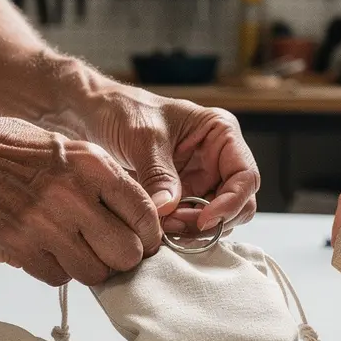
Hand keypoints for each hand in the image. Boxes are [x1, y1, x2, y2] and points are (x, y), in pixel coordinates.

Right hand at [0, 116, 161, 286]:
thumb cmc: (20, 152)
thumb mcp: (74, 151)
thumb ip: (109, 185)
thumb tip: (142, 226)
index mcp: (94, 166)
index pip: (144, 215)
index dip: (148, 236)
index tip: (142, 241)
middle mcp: (73, 195)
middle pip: (126, 252)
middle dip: (123, 257)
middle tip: (110, 251)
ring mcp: (44, 224)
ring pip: (95, 273)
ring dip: (90, 268)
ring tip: (76, 249)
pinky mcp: (19, 247)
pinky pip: (58, 278)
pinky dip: (58, 270)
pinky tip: (47, 250)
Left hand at [85, 88, 259, 234]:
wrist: (94, 115)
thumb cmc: (123, 110)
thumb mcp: (143, 137)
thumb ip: (159, 173)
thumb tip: (169, 209)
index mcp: (220, 134)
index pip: (246, 176)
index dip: (232, 202)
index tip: (205, 219)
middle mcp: (216, 159)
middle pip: (237, 203)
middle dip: (212, 220)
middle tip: (177, 226)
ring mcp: (200, 179)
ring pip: (215, 218)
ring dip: (194, 229)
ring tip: (163, 226)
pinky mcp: (181, 196)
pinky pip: (191, 221)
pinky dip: (179, 230)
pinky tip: (158, 227)